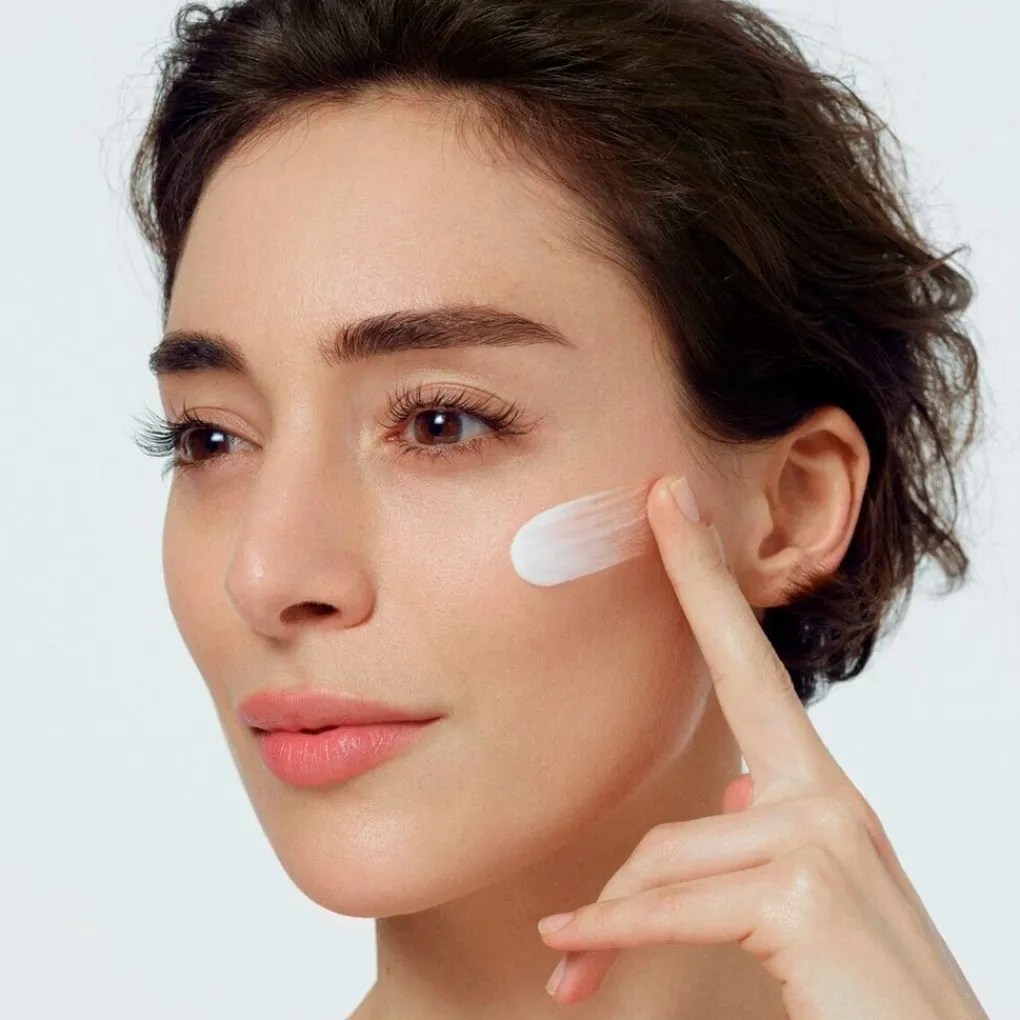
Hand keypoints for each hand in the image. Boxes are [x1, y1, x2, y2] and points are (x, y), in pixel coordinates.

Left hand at [537, 474, 988, 1017]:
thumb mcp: (804, 902)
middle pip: (735, 685)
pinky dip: (611, 935)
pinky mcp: (805, 891)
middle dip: (700, 579)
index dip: (719, 586)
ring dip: (609, 919)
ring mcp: (825, 836)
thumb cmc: (860, 991)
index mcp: (821, 797)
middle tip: (664, 499)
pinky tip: (566, 957)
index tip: (683, 511)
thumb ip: (769, 841)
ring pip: (668, 850)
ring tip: (570, 969)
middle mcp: (831, 799)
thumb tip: (736, 790)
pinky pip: (673, 901)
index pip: (757, 670)